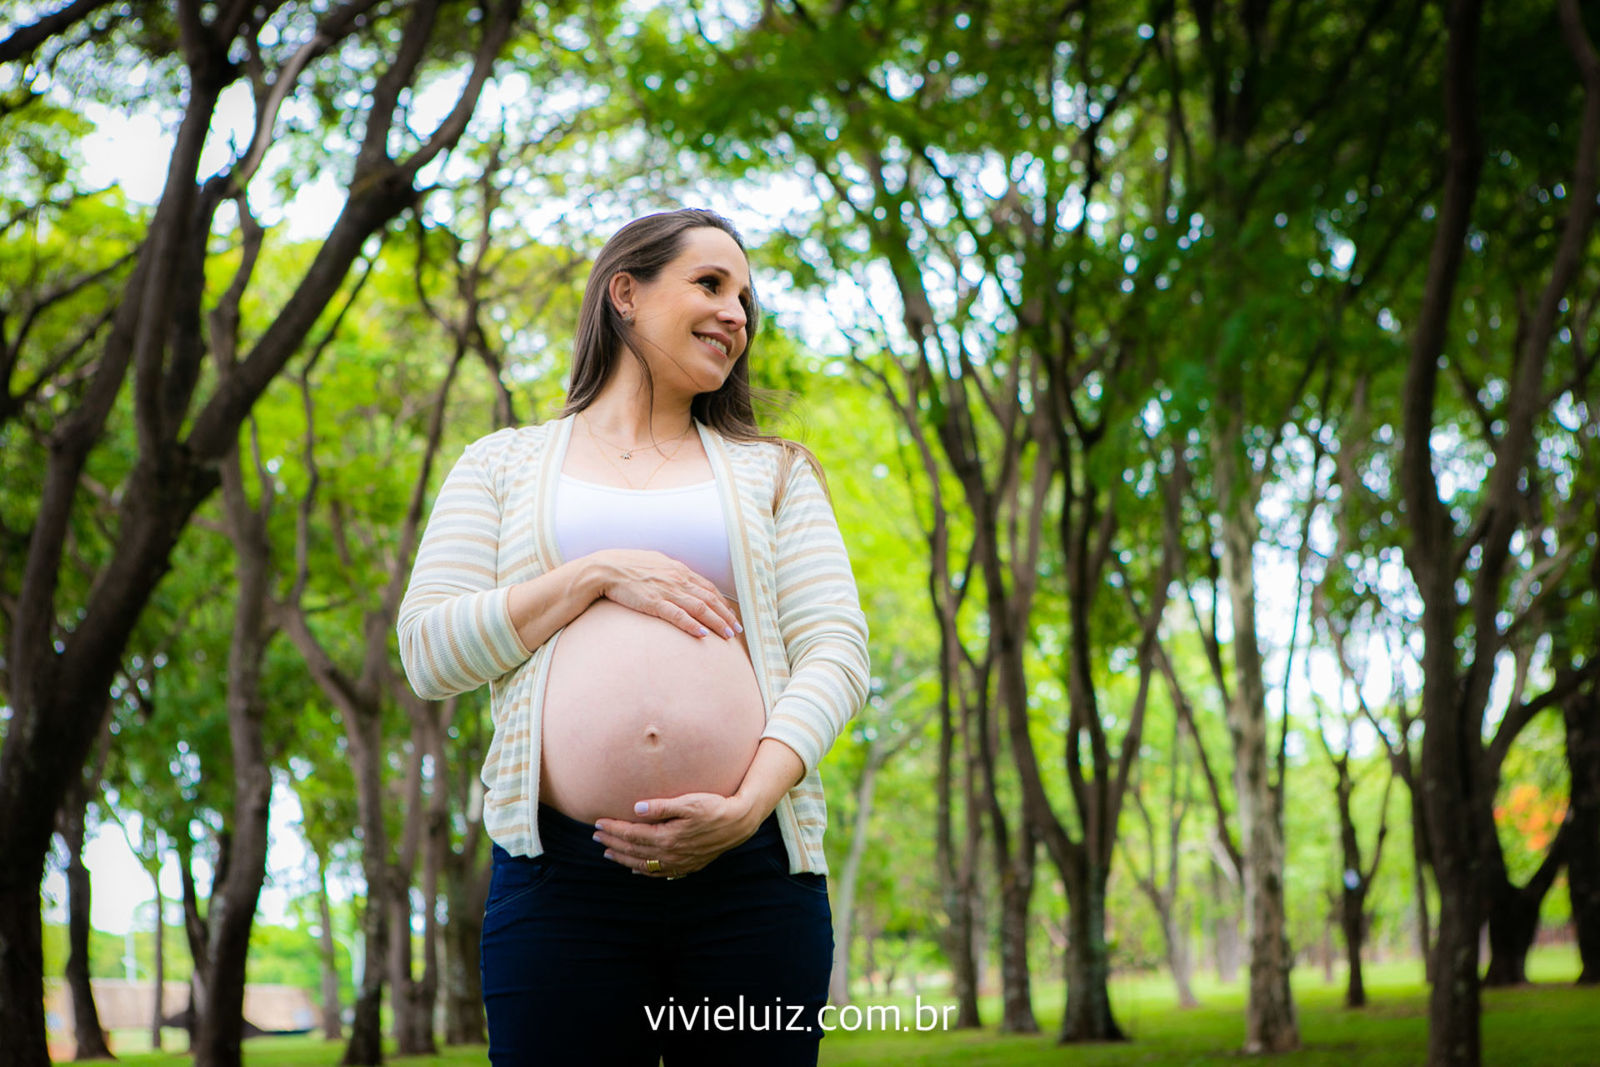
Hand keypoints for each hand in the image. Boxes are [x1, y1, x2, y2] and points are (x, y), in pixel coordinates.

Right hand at [591, 549, 741, 639]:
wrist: (605, 568)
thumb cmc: (627, 566)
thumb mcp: (655, 563)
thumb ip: (671, 572)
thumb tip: (681, 578)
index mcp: (679, 570)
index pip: (708, 588)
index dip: (722, 603)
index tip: (731, 616)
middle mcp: (678, 579)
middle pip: (709, 600)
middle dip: (725, 616)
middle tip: (737, 631)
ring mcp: (667, 590)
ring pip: (699, 608)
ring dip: (716, 623)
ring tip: (727, 636)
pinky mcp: (654, 602)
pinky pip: (678, 616)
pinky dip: (692, 625)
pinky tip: (703, 635)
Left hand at [592, 793, 759, 877]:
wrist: (739, 823)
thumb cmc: (714, 807)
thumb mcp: (689, 802)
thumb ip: (662, 806)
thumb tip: (637, 807)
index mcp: (667, 837)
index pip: (632, 835)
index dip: (614, 829)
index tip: (598, 823)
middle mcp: (670, 854)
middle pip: (634, 851)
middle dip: (613, 844)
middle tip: (596, 837)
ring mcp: (678, 863)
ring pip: (643, 865)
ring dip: (623, 859)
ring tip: (608, 853)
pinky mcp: (687, 866)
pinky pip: (659, 873)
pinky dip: (644, 871)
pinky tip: (636, 869)